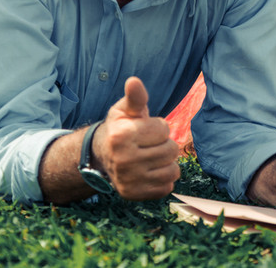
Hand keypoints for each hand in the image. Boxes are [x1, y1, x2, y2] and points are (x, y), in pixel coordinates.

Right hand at [95, 77, 179, 199]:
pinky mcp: (134, 194)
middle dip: (164, 144)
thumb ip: (135, 97)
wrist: (102, 157)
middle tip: (147, 145)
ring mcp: (128, 180)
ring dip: (165, 162)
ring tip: (149, 157)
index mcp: (121, 136)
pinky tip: (149, 172)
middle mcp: (123, 160)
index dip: (158, 128)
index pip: (164, 129)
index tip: (144, 130)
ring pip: (173, 169)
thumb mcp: (125, 110)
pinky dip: (163, 178)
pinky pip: (167, 186)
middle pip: (171, 150)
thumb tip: (134, 81)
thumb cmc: (120, 128)